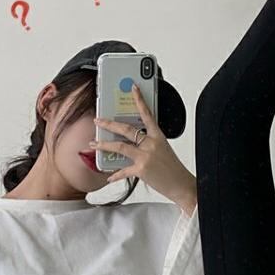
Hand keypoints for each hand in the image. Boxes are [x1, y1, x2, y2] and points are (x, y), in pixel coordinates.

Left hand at [95, 85, 196, 217]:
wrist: (181, 185)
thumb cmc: (173, 168)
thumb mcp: (163, 149)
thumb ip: (149, 142)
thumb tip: (133, 140)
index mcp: (158, 136)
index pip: (147, 113)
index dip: (140, 100)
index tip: (133, 88)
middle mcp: (151, 144)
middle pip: (127, 129)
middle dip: (109, 123)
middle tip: (98, 120)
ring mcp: (145, 156)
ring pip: (120, 146)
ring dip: (104, 145)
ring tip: (94, 143)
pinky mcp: (141, 170)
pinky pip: (123, 171)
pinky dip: (115, 174)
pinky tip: (109, 176)